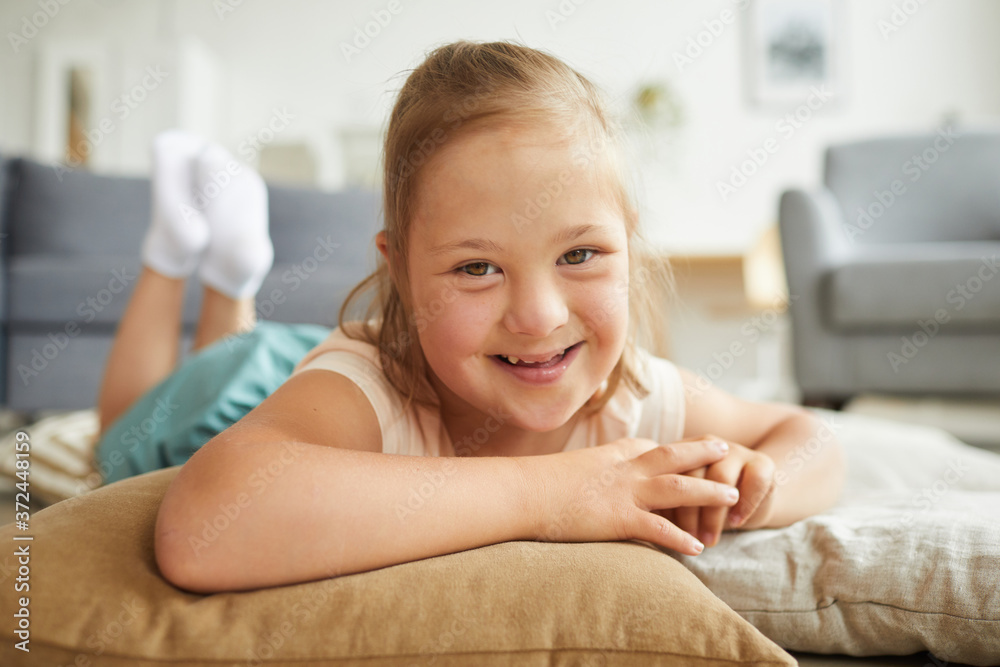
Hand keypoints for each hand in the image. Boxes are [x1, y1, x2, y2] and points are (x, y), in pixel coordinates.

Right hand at [520, 437, 740, 555]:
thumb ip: (593, 470)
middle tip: (727, 451)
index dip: (678, 450)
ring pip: (677, 487)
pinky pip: (658, 528)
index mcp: (611, 454)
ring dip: (707, 490)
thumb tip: (596, 478)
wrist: (521, 492)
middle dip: (703, 452)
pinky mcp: (617, 518)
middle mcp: (623, 468)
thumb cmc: (537, 484)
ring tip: (731, 496)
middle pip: (674, 455)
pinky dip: (680, 538)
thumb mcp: (572, 468)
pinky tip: (697, 548)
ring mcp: (623, 492)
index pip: (653, 447)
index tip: (697, 450)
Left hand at [668, 435, 776, 548]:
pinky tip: (735, 523)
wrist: (746, 505)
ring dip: (714, 513)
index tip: (662, 528)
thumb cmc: (702, 507)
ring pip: (721, 477)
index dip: (665, 501)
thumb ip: (663, 503)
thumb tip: (644, 516)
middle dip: (689, 510)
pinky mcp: (762, 463)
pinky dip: (745, 504)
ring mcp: (736, 451)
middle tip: (687, 538)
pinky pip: (754, 481)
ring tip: (709, 539)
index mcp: (682, 450)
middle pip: (693, 473)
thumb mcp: (678, 504)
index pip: (667, 470)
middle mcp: (708, 446)